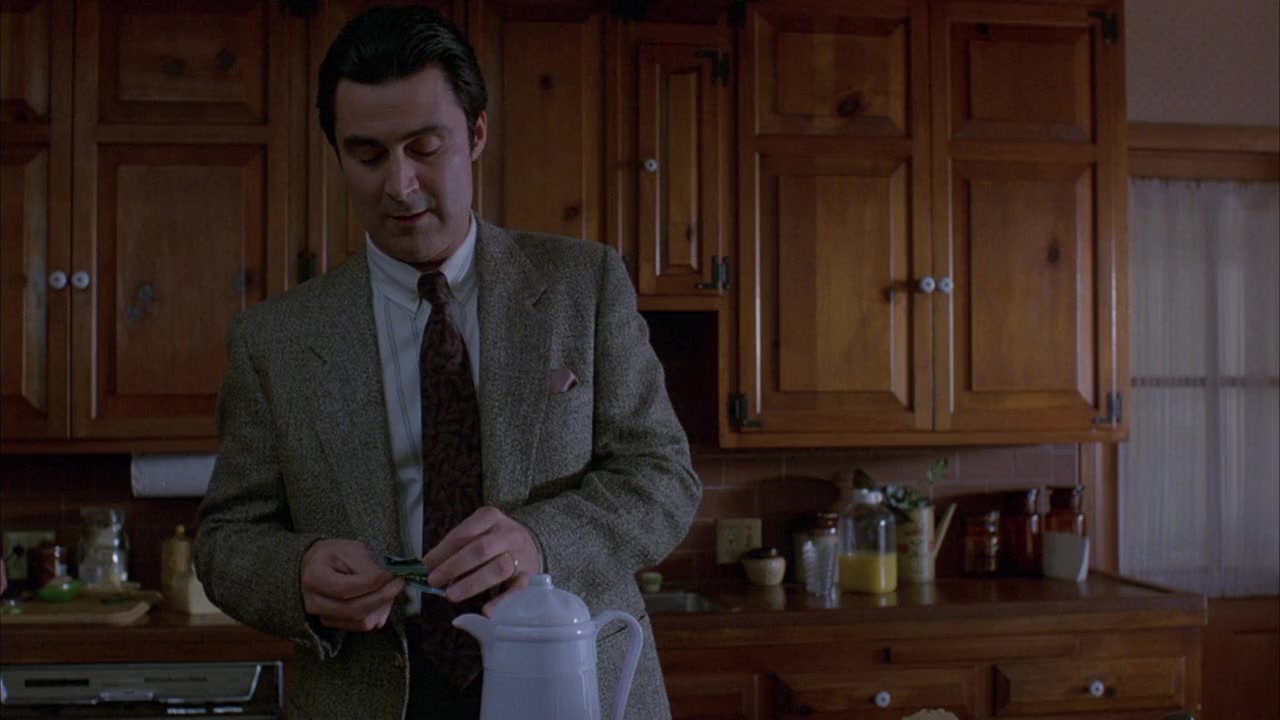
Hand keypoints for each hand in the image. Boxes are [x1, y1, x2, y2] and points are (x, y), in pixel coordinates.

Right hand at [300, 539, 404, 631]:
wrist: (318, 566)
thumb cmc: (335, 555)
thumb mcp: (350, 550)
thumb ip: (367, 566)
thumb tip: (387, 579)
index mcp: (313, 578)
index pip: (345, 588)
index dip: (372, 583)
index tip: (391, 574)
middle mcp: (314, 603)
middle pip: (354, 609)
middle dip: (382, 597)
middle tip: (399, 583)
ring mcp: (323, 617)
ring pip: (360, 621)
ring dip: (383, 606)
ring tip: (392, 589)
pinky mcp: (335, 624)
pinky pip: (362, 626)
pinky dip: (378, 614)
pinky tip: (384, 600)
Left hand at [422, 506, 537, 614]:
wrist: (532, 543)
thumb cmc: (495, 540)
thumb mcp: (477, 532)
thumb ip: (456, 548)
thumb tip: (429, 567)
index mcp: (491, 517)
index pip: (464, 533)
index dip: (443, 551)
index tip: (425, 566)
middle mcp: (508, 533)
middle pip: (481, 549)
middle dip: (454, 566)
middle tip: (434, 580)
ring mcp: (520, 554)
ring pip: (499, 568)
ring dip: (473, 583)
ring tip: (451, 595)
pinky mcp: (529, 575)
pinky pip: (516, 588)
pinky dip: (501, 600)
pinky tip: (486, 611)